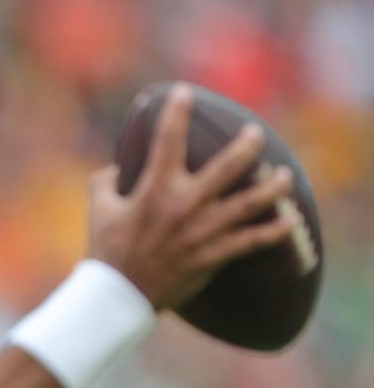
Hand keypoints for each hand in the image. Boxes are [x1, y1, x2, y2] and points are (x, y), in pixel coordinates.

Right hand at [87, 84, 295, 308]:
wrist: (120, 295)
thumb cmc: (107, 250)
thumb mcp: (98, 209)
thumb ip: (105, 181)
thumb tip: (116, 167)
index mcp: (155, 189)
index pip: (168, 140)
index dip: (176, 112)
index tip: (185, 92)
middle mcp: (185, 205)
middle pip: (228, 167)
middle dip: (247, 145)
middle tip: (256, 133)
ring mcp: (204, 231)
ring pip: (251, 203)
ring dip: (273, 187)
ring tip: (285, 175)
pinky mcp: (215, 255)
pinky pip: (253, 241)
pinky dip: (275, 231)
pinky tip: (290, 220)